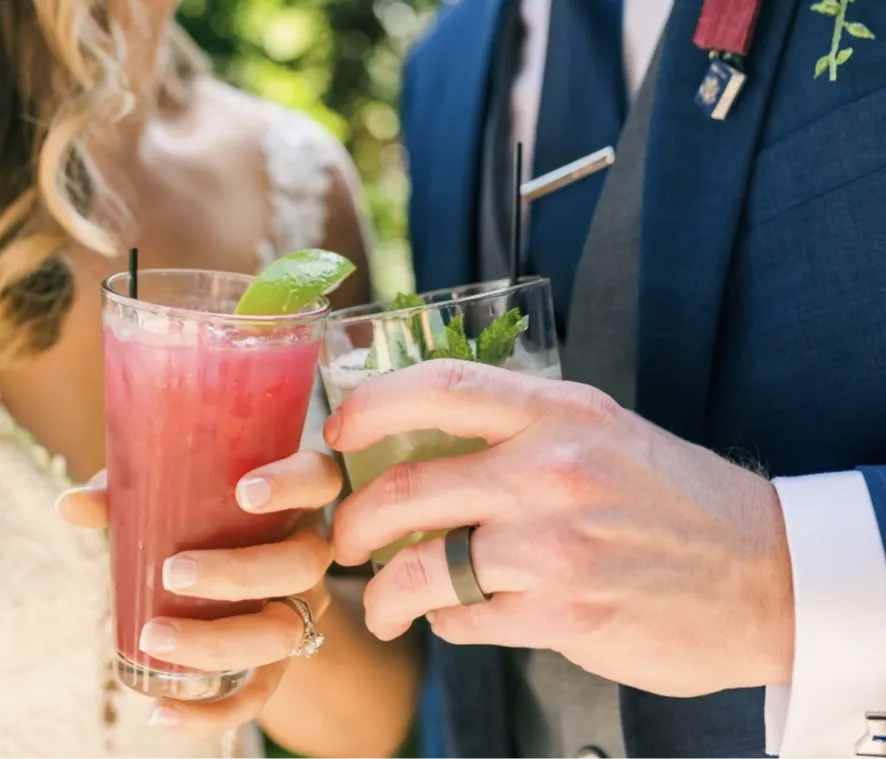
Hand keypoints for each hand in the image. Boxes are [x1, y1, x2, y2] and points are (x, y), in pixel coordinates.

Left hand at [56, 450, 342, 736]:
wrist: (235, 580)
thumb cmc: (202, 519)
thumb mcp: (171, 499)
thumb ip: (129, 493)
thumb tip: (72, 505)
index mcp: (294, 498)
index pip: (318, 479)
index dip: (292, 485)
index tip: (244, 493)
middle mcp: (309, 552)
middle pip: (303, 564)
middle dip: (240, 573)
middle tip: (172, 574)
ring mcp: (300, 610)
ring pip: (284, 632)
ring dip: (219, 641)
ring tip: (153, 637)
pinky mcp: (277, 662)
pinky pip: (258, 695)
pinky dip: (213, 713)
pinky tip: (161, 713)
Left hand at [325, 359, 794, 696]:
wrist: (763, 573)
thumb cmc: (670, 497)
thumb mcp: (600, 433)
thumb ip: (517, 431)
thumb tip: (420, 447)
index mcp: (558, 412)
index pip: (438, 386)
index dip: (370, 405)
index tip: (338, 431)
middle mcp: (550, 471)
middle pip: (406, 488)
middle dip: (354, 521)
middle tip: (344, 538)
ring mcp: (554, 546)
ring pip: (420, 568)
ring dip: (383, 593)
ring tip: (381, 602)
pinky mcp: (563, 615)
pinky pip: (464, 621)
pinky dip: (447, 623)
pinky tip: (456, 619)